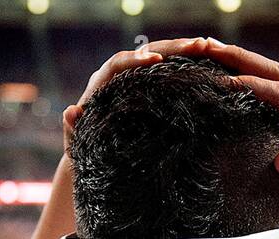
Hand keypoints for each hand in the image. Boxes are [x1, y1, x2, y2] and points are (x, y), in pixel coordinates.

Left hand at [63, 37, 219, 150]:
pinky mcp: (146, 88)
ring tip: (207, 48)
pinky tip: (206, 64)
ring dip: (182, 51)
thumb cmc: (81, 149)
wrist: (88, 153)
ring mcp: (134, 81)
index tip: (157, 60)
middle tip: (197, 45)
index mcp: (100, 84)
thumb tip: (70, 110)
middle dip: (170, 47)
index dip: (137, 59)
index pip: (118, 63)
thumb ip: (71, 127)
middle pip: (144, 52)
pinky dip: (184, 66)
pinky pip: (165, 72)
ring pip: (158, 57)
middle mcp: (117, 76)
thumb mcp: (76, 142)